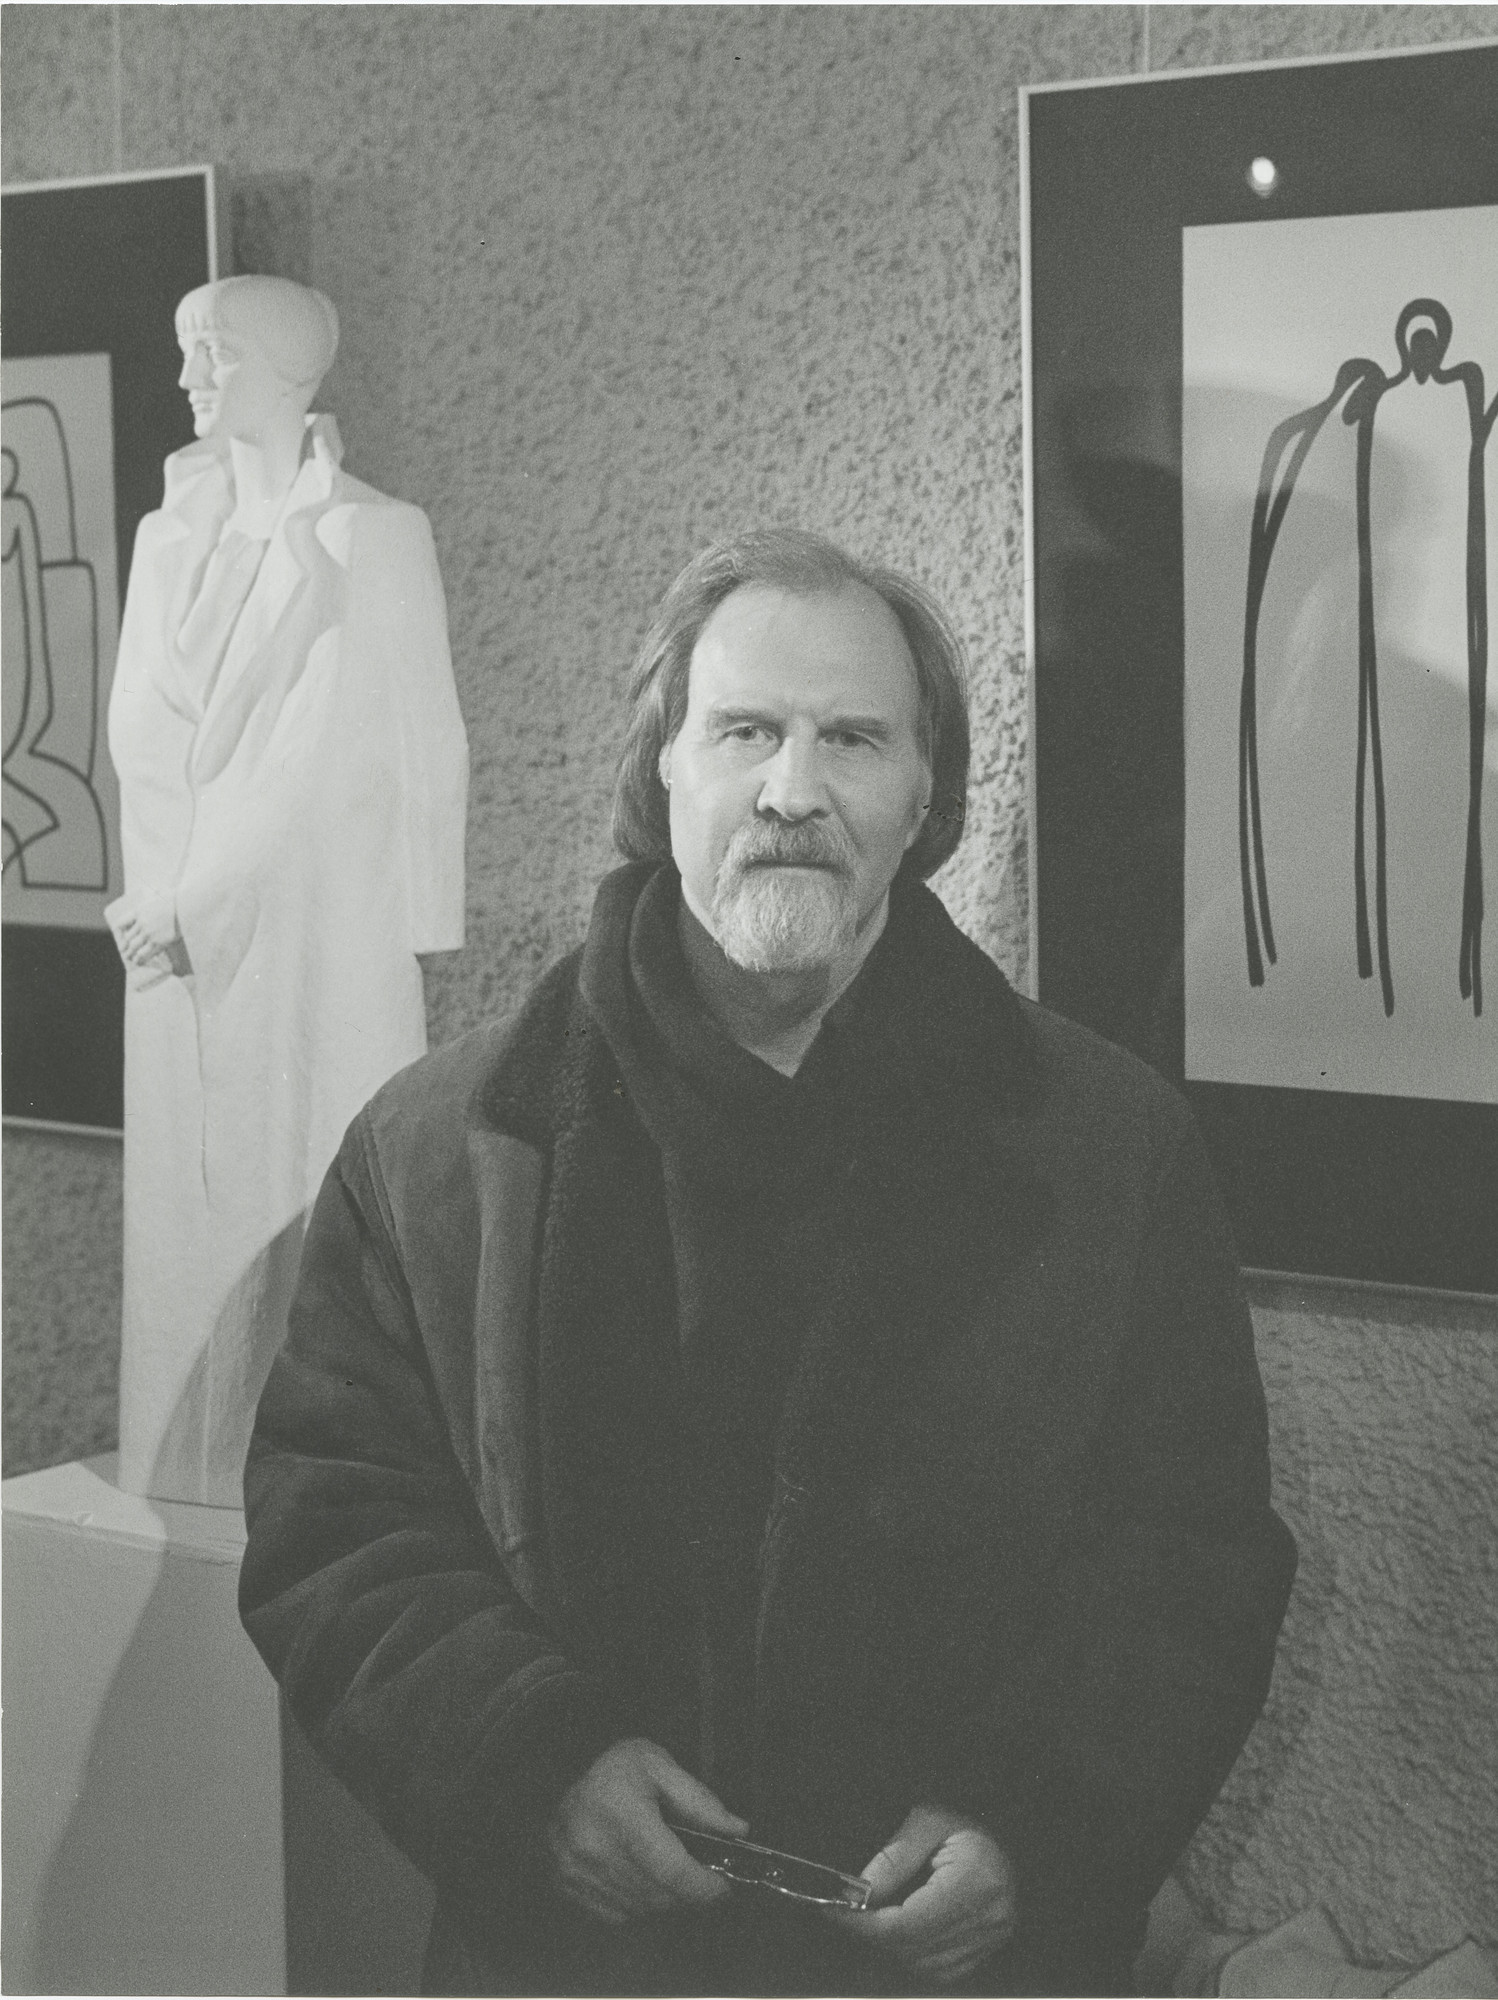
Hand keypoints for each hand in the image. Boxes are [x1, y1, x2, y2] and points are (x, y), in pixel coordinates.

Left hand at [106, 889, 189, 973]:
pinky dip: (139, 959)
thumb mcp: (160, 893)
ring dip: (130, 953)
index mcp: (139, 911)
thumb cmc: (176, 898)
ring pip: (133, 947)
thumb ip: (155, 894)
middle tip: (124, 949)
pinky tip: (138, 961)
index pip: (122, 922)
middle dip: (125, 945)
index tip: (120, 934)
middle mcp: (141, 923)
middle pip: (128, 937)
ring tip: (129, 957)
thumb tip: (159, 890)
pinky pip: (144, 953)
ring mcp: (149, 934)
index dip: (120, 930)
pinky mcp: (158, 942)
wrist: (186, 907)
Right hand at [547, 1737, 748, 1925]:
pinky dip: (638, 1901)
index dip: (704, 1885)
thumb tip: (737, 1830)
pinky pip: (619, 1913)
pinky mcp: (568, 1889)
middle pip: (659, 1893)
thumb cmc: (612, 1769)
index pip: (671, 1868)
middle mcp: (594, 1849)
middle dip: (689, 1890)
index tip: (724, 1887)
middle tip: (700, 1872)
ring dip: (665, 1897)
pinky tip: (639, 1874)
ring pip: (641, 1908)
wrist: (554, 1773)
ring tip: (668, 1867)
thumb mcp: (660, 1767)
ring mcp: (577, 1874)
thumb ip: (699, 1801)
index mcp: (620, 1814)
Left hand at [827, 1804, 1017, 1986]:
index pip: (909, 1922)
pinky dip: (913, 1953)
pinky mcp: (986, 1952)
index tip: (835, 1911)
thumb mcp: (927, 1820)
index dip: (866, 1923)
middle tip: (847, 1911)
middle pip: (913, 1947)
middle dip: (873, 1932)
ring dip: (892, 1944)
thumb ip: (893, 1858)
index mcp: (976, 1881)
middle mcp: (989, 1919)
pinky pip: (938, 1970)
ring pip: (922, 1965)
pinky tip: (906, 1926)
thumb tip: (859, 1894)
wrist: (1002, 1837)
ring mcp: (991, 1941)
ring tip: (878, 1913)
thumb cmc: (964, 1822)